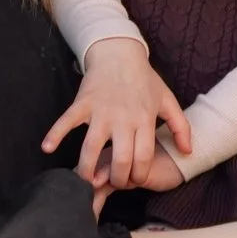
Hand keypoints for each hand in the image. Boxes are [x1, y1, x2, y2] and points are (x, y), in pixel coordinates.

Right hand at [41, 37, 190, 189]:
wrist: (119, 53)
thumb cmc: (144, 80)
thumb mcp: (167, 101)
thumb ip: (181, 127)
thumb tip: (189, 151)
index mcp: (144, 120)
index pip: (143, 158)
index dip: (139, 175)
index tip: (134, 180)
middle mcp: (123, 118)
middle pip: (120, 159)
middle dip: (117, 178)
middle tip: (112, 183)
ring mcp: (101, 111)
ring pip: (91, 147)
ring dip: (86, 169)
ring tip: (84, 182)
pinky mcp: (82, 103)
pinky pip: (67, 121)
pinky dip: (55, 134)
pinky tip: (47, 148)